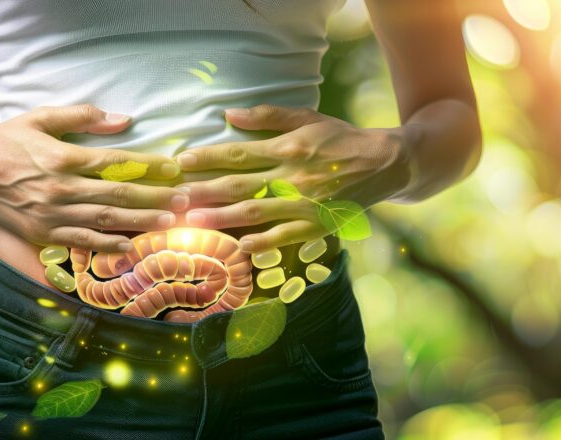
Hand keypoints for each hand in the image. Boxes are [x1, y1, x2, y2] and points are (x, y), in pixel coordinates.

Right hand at [0, 104, 188, 252]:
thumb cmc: (5, 141)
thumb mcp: (40, 118)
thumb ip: (82, 116)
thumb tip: (124, 119)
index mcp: (62, 157)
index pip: (115, 162)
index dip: (148, 165)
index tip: (173, 167)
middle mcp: (60, 188)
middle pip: (118, 195)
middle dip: (155, 198)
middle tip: (184, 200)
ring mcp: (52, 215)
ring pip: (106, 221)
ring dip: (141, 223)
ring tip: (170, 223)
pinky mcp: (44, 233)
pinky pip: (83, 241)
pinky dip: (109, 246)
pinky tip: (132, 247)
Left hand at [174, 105, 411, 251]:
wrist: (385, 164)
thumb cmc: (340, 139)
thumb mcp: (308, 118)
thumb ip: (268, 117)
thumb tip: (229, 114)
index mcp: (289, 147)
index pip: (239, 152)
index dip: (207, 157)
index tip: (180, 161)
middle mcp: (294, 176)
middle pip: (240, 184)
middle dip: (204, 191)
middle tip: (175, 197)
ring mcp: (306, 203)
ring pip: (256, 212)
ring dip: (222, 218)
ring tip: (194, 221)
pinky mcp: (317, 225)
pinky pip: (285, 236)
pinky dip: (263, 243)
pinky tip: (240, 247)